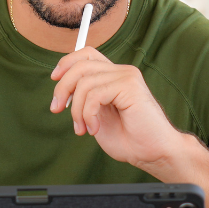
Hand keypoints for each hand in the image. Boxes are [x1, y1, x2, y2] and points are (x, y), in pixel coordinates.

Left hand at [49, 47, 187, 171]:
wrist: (153, 152)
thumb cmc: (129, 138)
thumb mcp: (98, 116)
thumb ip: (85, 99)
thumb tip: (62, 91)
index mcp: (114, 76)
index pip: (86, 55)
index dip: (66, 63)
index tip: (55, 80)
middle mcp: (121, 72)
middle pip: (81, 65)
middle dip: (62, 88)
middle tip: (57, 109)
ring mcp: (127, 77)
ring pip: (85, 82)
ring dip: (76, 110)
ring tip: (83, 128)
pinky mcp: (130, 87)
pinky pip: (94, 95)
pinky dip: (88, 114)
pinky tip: (94, 129)